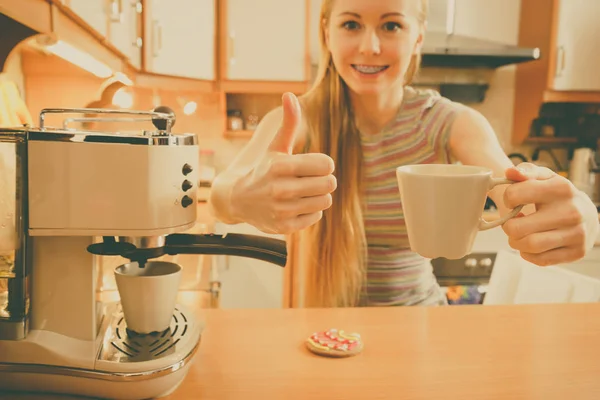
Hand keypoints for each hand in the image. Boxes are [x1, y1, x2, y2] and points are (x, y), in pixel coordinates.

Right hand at [230, 93, 336, 233]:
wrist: (238, 200)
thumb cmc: (263, 170)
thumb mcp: (276, 147)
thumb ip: (289, 123)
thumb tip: (290, 95)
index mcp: (281, 166)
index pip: (327, 164)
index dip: (324, 164)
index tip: (313, 166)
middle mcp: (281, 189)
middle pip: (329, 184)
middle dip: (324, 180)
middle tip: (311, 180)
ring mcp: (282, 210)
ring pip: (325, 200)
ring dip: (319, 195)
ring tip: (303, 192)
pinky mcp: (285, 227)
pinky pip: (316, 216)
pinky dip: (310, 210)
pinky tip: (296, 205)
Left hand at [502, 162, 598, 265]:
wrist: (588, 213)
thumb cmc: (558, 195)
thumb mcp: (545, 178)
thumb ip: (526, 172)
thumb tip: (510, 172)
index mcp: (561, 189)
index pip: (514, 195)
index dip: (507, 199)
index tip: (512, 202)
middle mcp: (571, 212)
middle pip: (517, 228)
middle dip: (508, 227)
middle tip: (512, 223)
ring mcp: (576, 234)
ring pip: (529, 245)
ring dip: (516, 242)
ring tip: (520, 234)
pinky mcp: (577, 252)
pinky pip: (541, 260)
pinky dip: (529, 254)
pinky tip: (532, 244)